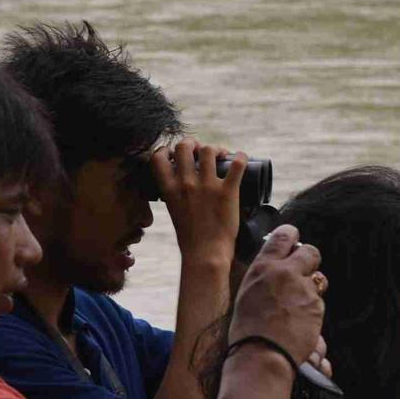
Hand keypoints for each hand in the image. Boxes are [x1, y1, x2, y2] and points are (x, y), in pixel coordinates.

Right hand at [148, 138, 240, 260]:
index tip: (175, 154)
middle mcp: (186, 184)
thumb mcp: (174, 212)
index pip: (158, 157)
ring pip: (210, 150)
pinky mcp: (228, 192)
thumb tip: (180, 185)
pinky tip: (241, 157)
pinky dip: (241, 157)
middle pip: (185, 146)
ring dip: (216, 149)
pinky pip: (237, 164)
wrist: (206, 254)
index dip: (167, 150)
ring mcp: (207, 186)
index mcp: (170, 189)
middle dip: (193, 143)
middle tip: (201, 151)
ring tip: (221, 156)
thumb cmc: (190, 238)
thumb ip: (175, 196)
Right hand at [230, 224, 324, 367]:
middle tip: (303, 272)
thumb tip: (274, 272)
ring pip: (319, 279)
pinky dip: (312, 311)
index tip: (293, 238)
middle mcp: (286, 273)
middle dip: (310, 260)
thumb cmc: (247, 331)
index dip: (291, 235)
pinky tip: (300, 323)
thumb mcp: (246, 295)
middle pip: (310, 252)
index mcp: (263, 268)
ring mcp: (304, 289)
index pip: (282, 237)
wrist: (262, 354)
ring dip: (312, 288)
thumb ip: (264, 278)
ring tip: (299, 305)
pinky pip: (319, 303)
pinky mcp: (317, 307)